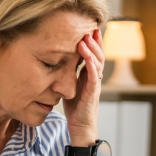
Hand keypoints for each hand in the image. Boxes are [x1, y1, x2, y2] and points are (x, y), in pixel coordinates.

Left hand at [62, 28, 103, 146]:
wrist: (80, 127)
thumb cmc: (75, 108)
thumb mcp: (69, 85)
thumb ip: (68, 73)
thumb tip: (57, 59)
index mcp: (89, 75)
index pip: (93, 54)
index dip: (92, 42)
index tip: (89, 28)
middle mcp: (95, 78)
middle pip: (98, 55)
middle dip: (95, 41)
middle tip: (91, 28)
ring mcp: (95, 85)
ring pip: (98, 63)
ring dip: (92, 50)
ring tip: (86, 38)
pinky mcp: (92, 94)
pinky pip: (94, 78)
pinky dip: (92, 67)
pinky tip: (89, 58)